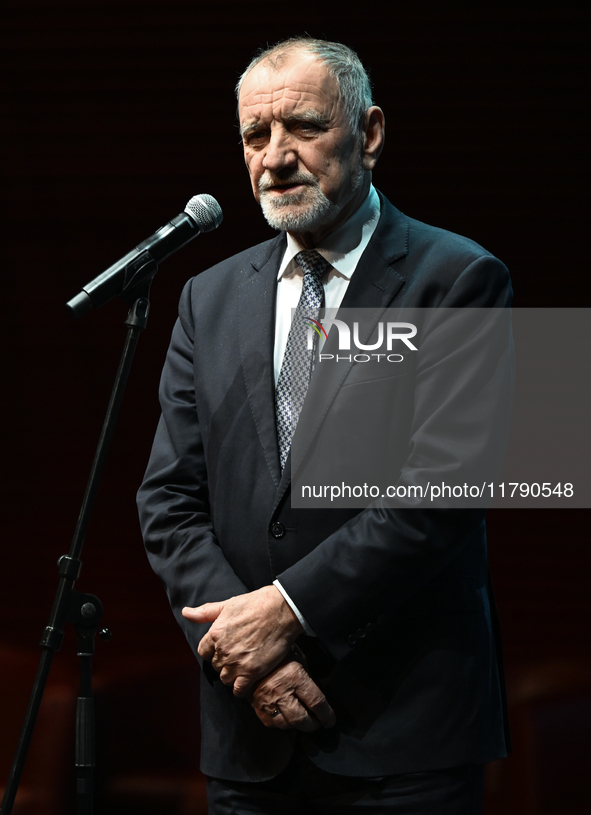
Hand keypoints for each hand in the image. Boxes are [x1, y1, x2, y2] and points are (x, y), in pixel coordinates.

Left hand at [182, 586, 302, 696]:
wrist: (281, 610)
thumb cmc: (255, 604)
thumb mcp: (227, 605)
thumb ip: (205, 612)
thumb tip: (185, 612)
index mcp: (215, 634)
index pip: (203, 652)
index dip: (213, 651)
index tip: (223, 648)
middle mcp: (223, 651)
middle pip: (215, 666)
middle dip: (223, 662)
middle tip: (237, 655)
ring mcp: (237, 663)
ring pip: (225, 679)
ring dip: (232, 674)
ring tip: (243, 666)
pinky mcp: (252, 673)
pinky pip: (238, 690)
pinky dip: (241, 688)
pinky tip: (248, 679)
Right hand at [250, 657, 335, 731]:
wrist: (255, 651)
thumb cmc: (283, 654)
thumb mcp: (301, 661)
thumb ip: (308, 681)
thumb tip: (317, 701)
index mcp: (295, 677)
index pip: (316, 702)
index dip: (326, 715)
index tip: (330, 720)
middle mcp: (281, 690)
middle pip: (300, 719)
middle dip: (312, 724)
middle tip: (316, 722)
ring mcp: (266, 699)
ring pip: (285, 724)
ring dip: (296, 725)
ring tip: (301, 720)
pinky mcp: (255, 704)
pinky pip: (269, 722)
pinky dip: (279, 723)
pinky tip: (285, 718)